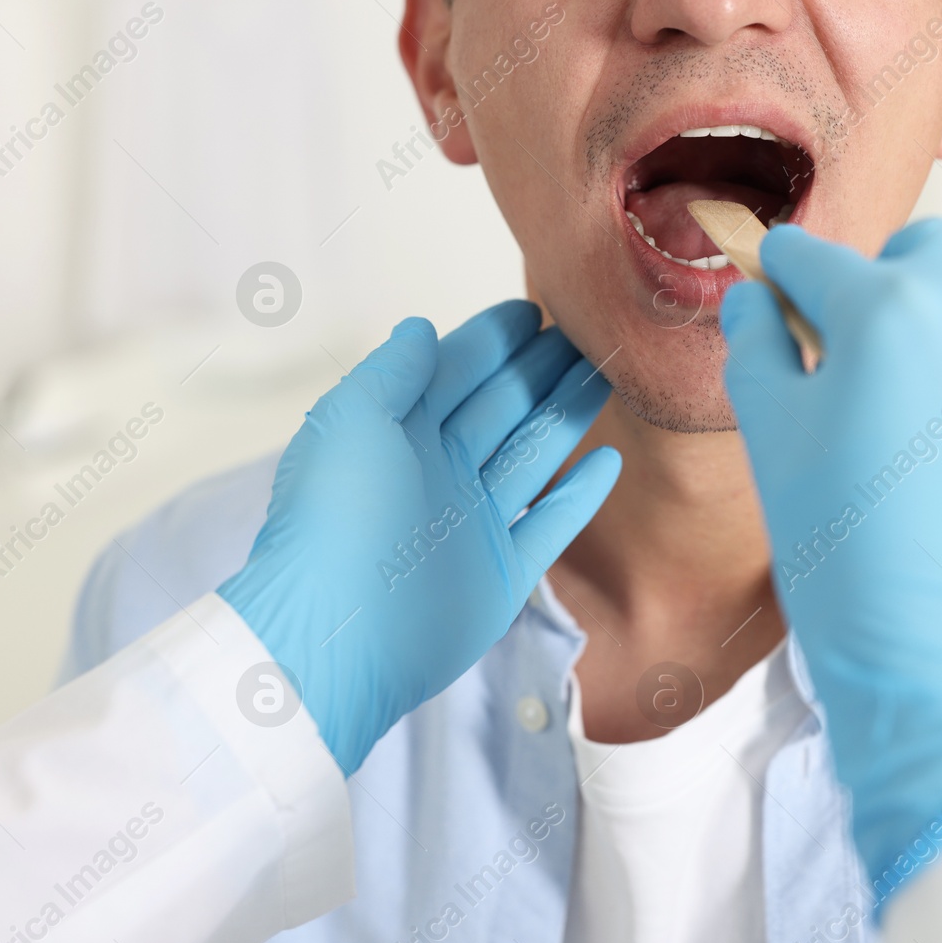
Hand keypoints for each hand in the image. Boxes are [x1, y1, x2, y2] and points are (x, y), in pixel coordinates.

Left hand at [219, 303, 619, 774]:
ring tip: (606, 377)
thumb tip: (420, 328)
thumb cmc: (332, 521)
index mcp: (398, 436)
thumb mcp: (349, 420)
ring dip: (568, 416)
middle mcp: (438, 476)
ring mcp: (473, 527)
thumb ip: (392, 372)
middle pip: (501, 410)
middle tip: (589, 335)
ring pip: (533, 457)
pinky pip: (551, 525)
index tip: (534, 307)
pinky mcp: (502, 576)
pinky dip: (580, 495)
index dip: (493, 341)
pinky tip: (609, 460)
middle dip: (541, 371)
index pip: (455, 374)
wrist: (336, 635)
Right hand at [719, 219, 941, 894]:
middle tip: (866, 371)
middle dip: (882, 292)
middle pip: (915, 252)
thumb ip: (753, 349)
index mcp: (877, 309)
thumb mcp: (771, 444)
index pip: (811, 258)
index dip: (784, 279)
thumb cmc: (850, 560)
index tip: (782, 297)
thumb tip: (756, 299)